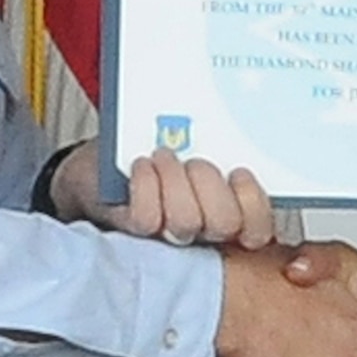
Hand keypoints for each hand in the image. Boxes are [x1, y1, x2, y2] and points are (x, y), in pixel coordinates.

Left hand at [55, 141, 275, 249]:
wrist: (98, 169)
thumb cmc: (151, 148)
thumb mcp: (191, 136)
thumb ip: (216, 136)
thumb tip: (233, 121)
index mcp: (229, 206)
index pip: (258, 228)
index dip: (255, 205)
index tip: (239, 171)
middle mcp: (202, 228)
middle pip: (226, 223)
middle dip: (211, 184)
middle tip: (195, 160)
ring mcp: (168, 235)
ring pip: (187, 222)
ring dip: (175, 181)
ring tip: (163, 155)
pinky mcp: (135, 232)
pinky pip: (148, 219)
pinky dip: (146, 186)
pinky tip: (142, 165)